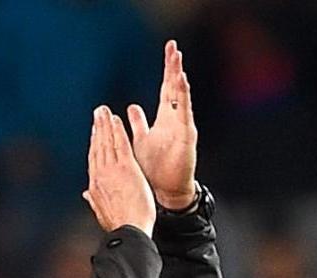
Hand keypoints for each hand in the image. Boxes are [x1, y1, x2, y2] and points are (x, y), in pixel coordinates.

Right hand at [83, 105, 155, 235]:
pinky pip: (120, 144)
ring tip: (104, 111)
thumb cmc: (120, 226)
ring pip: (106, 141)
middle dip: (97, 128)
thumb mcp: (102, 213)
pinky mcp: (126, 167)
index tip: (94, 132)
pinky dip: (117, 130)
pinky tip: (116, 119)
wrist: (129, 230)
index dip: (94, 143)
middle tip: (98, 113)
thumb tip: (85, 194)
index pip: (94, 159)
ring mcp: (112, 169)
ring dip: (105, 124)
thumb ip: (94, 200)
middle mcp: (100, 174)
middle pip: (97, 146)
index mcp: (95, 185)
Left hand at [129, 40, 198, 209]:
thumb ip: (137, 125)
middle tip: (173, 47)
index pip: (166, 89)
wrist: (168, 192)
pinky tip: (181, 81)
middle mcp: (174, 121)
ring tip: (177, 59)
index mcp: (163, 121)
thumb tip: (130, 109)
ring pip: (180, 98)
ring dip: (178, 77)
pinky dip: (183, 97)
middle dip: (173, 68)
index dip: (167, 70)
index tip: (169, 52)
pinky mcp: (186, 137)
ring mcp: (181, 128)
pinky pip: (184, 113)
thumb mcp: (140, 143)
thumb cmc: (155, 170)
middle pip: (173, 89)